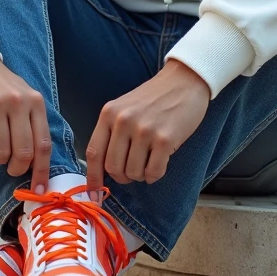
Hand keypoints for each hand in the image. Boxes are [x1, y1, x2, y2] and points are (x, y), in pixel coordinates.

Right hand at [0, 53, 50, 193]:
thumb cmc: (0, 88)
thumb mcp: (24, 98)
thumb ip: (32, 126)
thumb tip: (37, 167)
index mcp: (35, 102)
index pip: (43, 145)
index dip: (42, 172)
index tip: (39, 191)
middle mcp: (18, 102)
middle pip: (23, 152)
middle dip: (17, 168)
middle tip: (11, 167)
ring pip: (0, 152)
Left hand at [86, 60, 210, 192]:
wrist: (184, 81)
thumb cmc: (154, 98)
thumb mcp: (124, 107)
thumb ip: (112, 132)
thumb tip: (103, 169)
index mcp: (109, 113)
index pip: (93, 152)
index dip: (92, 177)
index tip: (93, 194)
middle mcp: (123, 121)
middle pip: (113, 168)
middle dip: (122, 177)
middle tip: (132, 171)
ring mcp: (144, 130)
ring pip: (133, 173)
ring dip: (141, 175)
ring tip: (149, 160)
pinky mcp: (165, 139)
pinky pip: (154, 172)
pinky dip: (155, 175)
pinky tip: (160, 162)